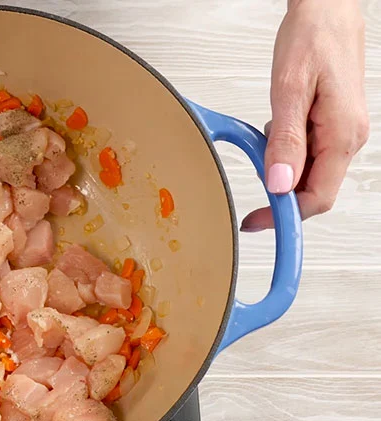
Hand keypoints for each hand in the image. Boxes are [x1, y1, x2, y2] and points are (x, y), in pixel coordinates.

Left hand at [242, 0, 368, 231]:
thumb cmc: (313, 36)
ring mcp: (342, 130)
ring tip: (258, 149)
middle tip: (250, 198)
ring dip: (281, 172)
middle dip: (281, 197)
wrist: (326, 8)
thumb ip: (285, 140)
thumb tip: (280, 183)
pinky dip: (285, 153)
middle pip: (315, 190)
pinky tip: (271, 135)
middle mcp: (348, 137)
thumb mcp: (289, 89)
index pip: (317, 196)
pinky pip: (309, 152)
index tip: (256, 222)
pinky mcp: (333, 122)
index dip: (285, 216)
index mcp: (342, 134)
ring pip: (310, 172)